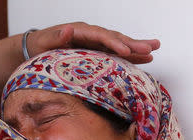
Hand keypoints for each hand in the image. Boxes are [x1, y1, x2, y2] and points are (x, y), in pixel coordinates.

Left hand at [27, 22, 160, 63]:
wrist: (37, 48)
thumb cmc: (40, 46)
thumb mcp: (44, 42)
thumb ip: (56, 37)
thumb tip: (68, 29)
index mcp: (80, 31)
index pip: (101, 36)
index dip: (114, 43)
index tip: (125, 51)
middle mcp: (91, 35)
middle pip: (115, 38)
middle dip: (133, 43)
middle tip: (151, 47)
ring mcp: (96, 44)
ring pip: (119, 44)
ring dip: (137, 48)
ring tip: (154, 49)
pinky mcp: (98, 52)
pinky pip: (116, 54)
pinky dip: (130, 56)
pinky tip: (144, 58)